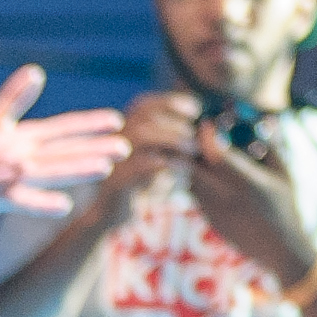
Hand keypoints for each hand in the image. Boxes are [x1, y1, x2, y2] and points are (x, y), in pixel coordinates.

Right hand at [80, 90, 199, 224]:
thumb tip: (205, 124)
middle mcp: (112, 139)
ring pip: (142, 135)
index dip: (170, 102)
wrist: (111, 214)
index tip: (195, 109)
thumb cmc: (139, 181)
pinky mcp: (116, 182)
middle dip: (176, 121)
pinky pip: (142, 164)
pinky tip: (182, 167)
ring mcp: (112, 158)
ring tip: (192, 149)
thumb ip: (170, 136)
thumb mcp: (153, 154)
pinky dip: (167, 161)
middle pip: (144, 116)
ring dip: (173, 138)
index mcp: (121, 129)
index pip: (144, 103)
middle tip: (194, 134)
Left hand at [185, 123, 316, 285]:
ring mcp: (215, 210)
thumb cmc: (287, 208)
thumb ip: (271, 148)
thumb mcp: (285, 175)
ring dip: (190, 163)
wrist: (279, 249)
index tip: (206, 122)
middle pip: (195, 166)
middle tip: (192, 132)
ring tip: (195, 149)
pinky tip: (202, 170)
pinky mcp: (209, 219)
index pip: (217, 154)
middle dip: (190, 147)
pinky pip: (194, 193)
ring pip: (190, 179)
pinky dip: (194, 178)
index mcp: (249, 182)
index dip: (206, 136)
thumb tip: (262, 121)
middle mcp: (227, 196)